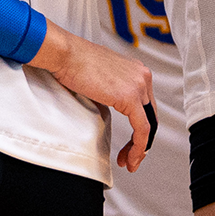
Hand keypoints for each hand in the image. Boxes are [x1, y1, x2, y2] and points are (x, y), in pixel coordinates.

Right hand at [27, 23, 154, 172]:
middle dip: (141, 141)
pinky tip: (129, 157)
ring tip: (128, 161)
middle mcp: (142, 76)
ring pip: (148, 126)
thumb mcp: (100, 76)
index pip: (146, 106)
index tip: (129, 142)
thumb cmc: (73, 61)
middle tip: (129, 156)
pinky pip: (141, 129)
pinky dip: (137, 146)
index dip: (139, 128)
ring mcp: (139, 85)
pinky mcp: (131, 97)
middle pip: (150, 117)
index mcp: (137, 71)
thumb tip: (109, 103)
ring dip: (139, 148)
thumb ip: (111, 89)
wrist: (64, 53)